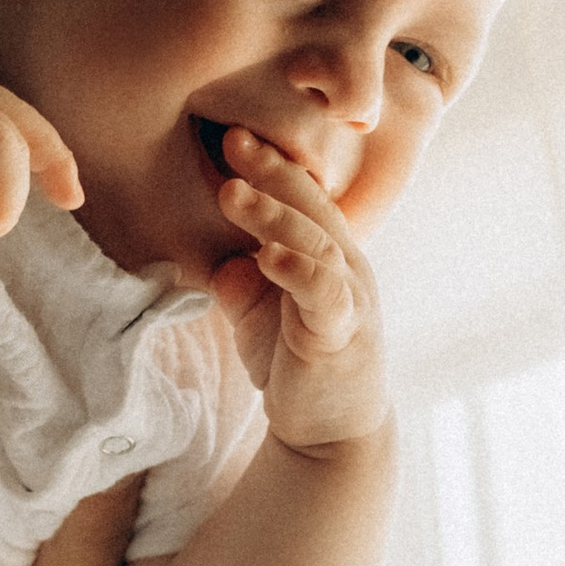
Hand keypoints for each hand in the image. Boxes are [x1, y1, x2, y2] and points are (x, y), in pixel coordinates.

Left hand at [206, 128, 390, 450]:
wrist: (330, 432)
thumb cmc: (296, 364)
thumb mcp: (257, 314)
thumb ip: (239, 280)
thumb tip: (215, 255)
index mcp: (326, 252)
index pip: (299, 197)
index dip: (268, 164)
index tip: (230, 133)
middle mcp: (346, 265)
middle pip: (310, 206)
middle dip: (271, 171)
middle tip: (233, 138)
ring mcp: (349, 297)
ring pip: (315, 242)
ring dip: (273, 215)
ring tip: (233, 192)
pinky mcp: (342, 332)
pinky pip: (322, 292)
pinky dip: (296, 269)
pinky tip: (268, 255)